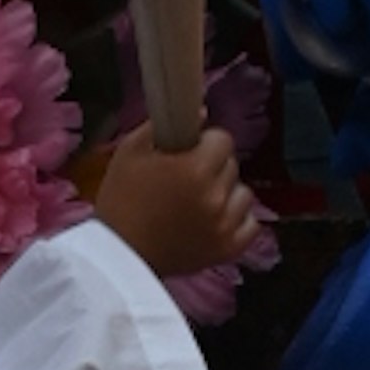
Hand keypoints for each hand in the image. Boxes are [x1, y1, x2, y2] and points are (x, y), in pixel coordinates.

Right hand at [93, 121, 256, 282]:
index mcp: (195, 168)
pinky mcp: (229, 249)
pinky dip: (237, 221)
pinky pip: (251, 225)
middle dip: (213, 166)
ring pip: (243, 194)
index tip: (188, 151)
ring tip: (201, 202)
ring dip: (226, 194)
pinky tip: (216, 220)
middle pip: (232, 165)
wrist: (119, 255)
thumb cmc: (119, 199)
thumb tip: (201, 114)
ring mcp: (225, 225)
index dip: (204, 142)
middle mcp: (216, 195)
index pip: (222, 139)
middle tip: (188, 178)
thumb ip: (162, 126)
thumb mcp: (130, 152)